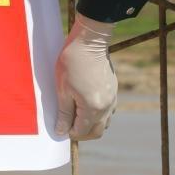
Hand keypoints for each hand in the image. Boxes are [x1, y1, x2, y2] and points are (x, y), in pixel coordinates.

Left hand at [55, 13, 116, 140]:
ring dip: (91, 124)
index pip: (83, 131)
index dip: (70, 133)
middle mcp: (107, 106)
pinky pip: (108, 110)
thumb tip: (61, 131)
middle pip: (97, 131)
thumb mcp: (62, 89)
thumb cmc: (72, 63)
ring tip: (76, 116)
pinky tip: (85, 104)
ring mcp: (113, 98)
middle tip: (68, 126)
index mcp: (93, 108)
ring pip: (104, 122)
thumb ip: (64, 113)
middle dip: (82, 133)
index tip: (60, 128)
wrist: (89, 41)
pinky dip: (98, 114)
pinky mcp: (114, 90)